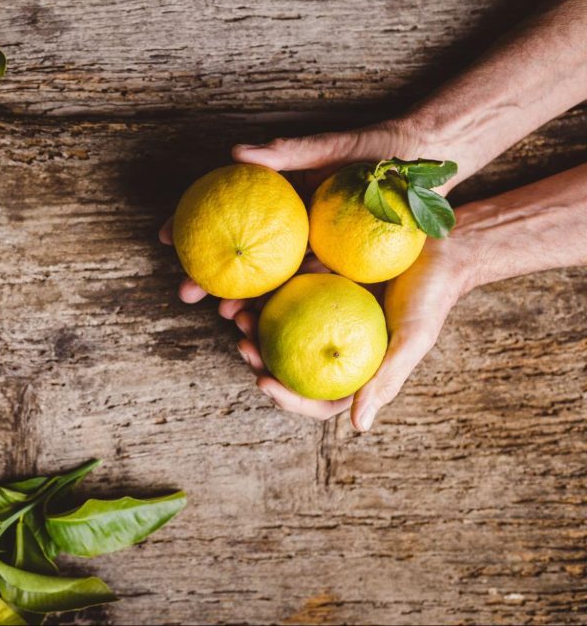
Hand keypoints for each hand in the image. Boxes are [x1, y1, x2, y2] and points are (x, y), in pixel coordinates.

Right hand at [158, 116, 446, 317]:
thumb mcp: (333, 148)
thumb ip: (287, 151)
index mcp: (277, 200)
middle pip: (235, 256)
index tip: (161, 235)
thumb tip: (237, 151)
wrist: (427, 172)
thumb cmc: (377, 152)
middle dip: (206, 278)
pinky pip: (303, 292)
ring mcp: (309, 251)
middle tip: (185, 294)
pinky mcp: (335, 271)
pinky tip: (269, 326)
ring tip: (227, 319)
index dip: (187, 225)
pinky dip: (283, 309)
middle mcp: (287, 228)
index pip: (222, 213)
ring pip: (266, 281)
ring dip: (241, 301)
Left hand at [236, 236, 469, 430]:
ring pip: (280, 329)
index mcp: (357, 369)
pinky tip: (248, 288)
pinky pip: (285, 292)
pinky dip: (265, 293)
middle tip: (243, 344)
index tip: (263, 383)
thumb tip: (358, 427)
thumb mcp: (412, 338)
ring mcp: (323, 316)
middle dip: (260, 360)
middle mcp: (335, 346)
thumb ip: (385, 380)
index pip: (317, 398)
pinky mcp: (316, 285)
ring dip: (254, 326)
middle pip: (290, 365)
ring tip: (236, 315)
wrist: (437, 247)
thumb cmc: (430, 296)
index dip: (287, 397)